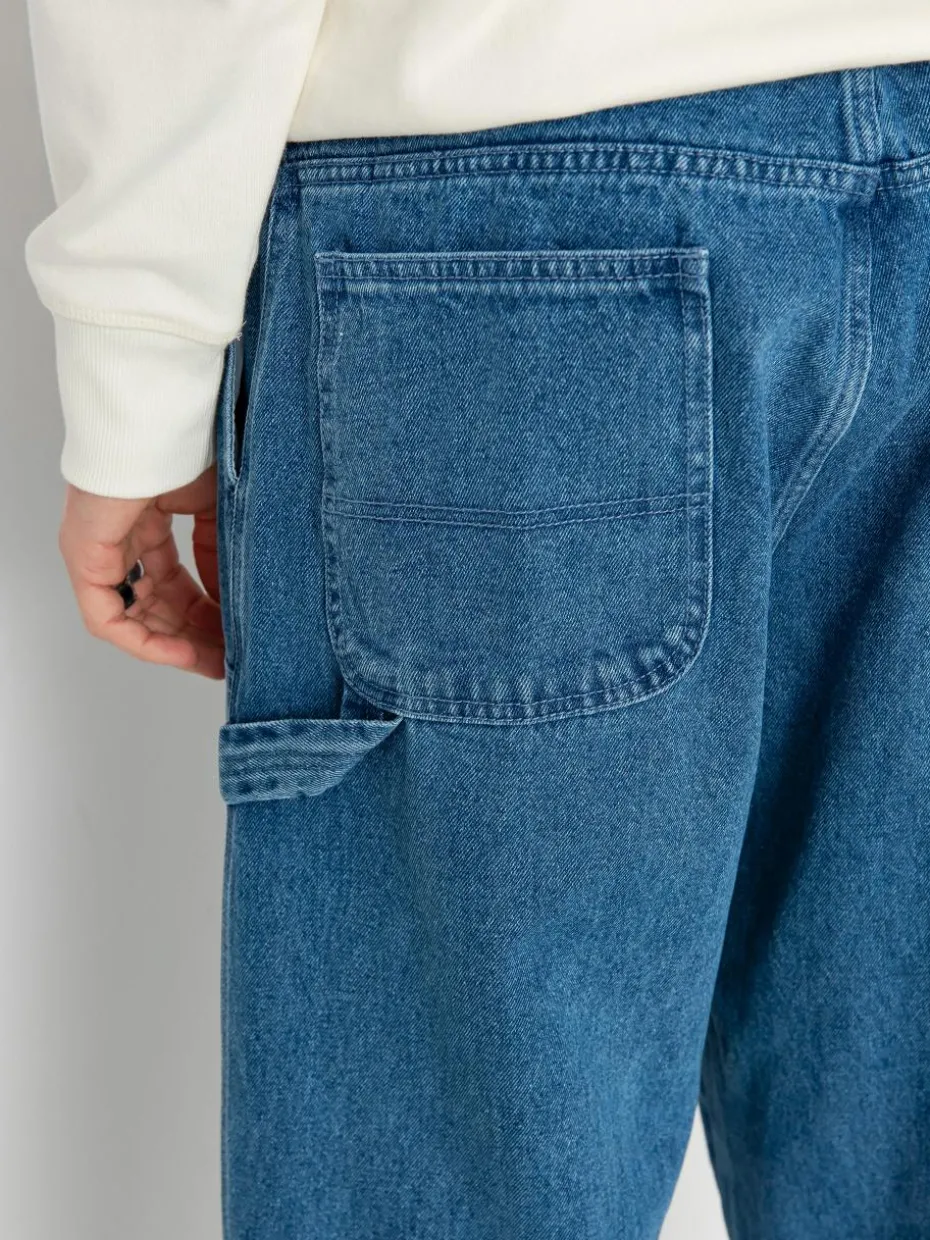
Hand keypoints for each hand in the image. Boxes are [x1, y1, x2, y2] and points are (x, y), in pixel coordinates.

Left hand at [58, 464, 225, 677]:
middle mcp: (118, 542)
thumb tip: (232, 600)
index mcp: (146, 522)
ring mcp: (97, 554)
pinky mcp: (84, 562)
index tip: (238, 634)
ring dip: (176, 646)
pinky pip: (109, 620)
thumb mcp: (217, 511)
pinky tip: (184, 654)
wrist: (157, 426)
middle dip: (195, 636)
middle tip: (232, 658)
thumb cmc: (186, 450)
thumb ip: (221, 556)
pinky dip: (146, 643)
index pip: (172, 583)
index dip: (206, 613)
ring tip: (215, 663)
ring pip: (134, 619)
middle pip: (155, 607)